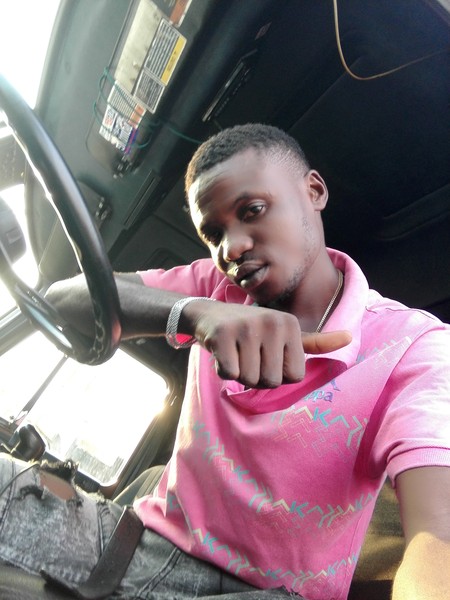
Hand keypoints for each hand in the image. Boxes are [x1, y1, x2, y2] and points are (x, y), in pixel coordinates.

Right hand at [187, 301, 350, 387]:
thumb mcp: (283, 332)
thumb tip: (349, 338)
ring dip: (239, 374)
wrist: (208, 314)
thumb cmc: (250, 330)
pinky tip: (222, 353)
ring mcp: (246, 327)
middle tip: (247, 355)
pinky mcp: (222, 335)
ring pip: (249, 379)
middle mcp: (271, 322)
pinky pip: (230, 374)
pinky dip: (223, 370)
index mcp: (290, 324)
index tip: (266, 355)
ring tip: (235, 352)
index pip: (294, 377)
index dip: (278, 374)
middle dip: (257, 376)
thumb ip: (314, 342)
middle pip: (272, 381)